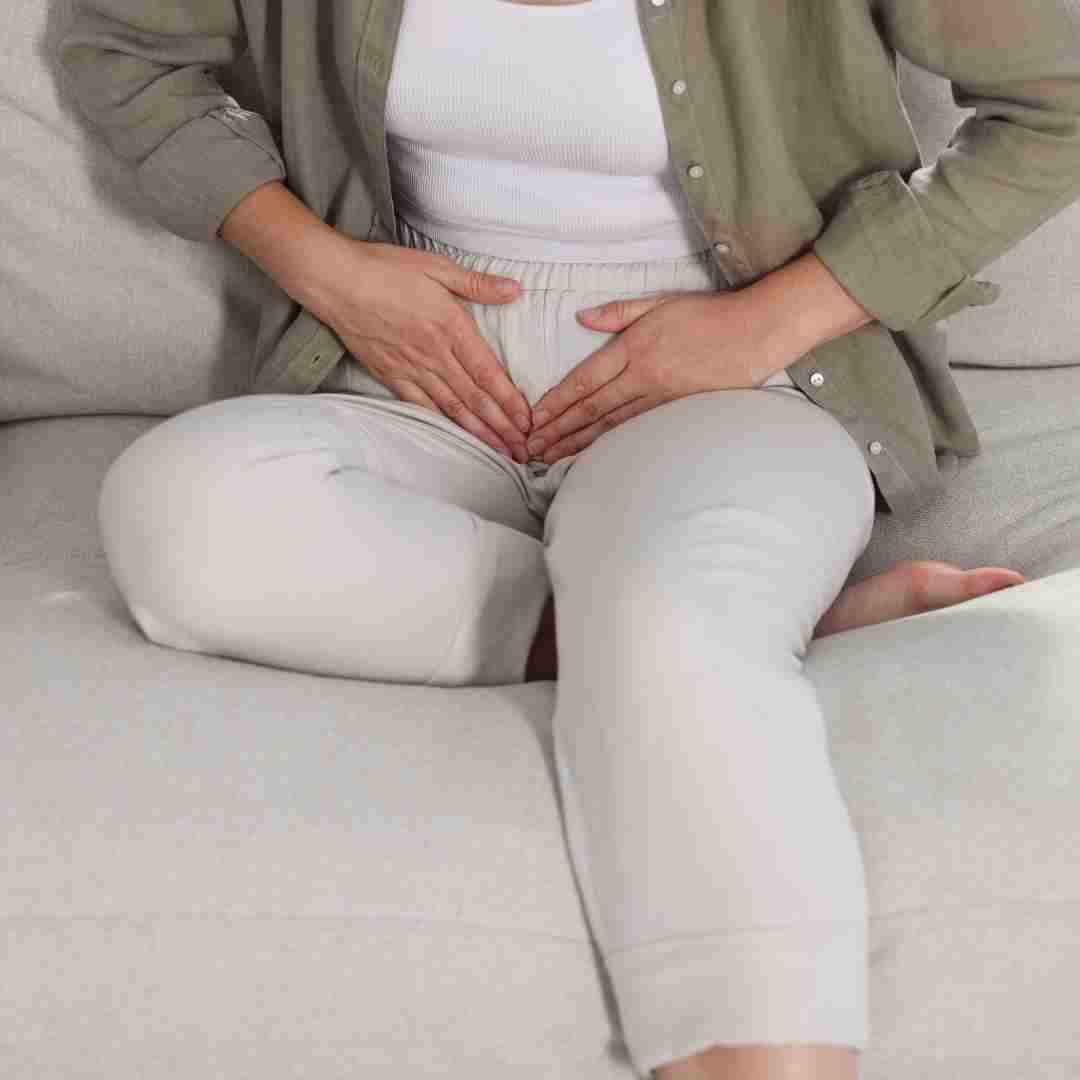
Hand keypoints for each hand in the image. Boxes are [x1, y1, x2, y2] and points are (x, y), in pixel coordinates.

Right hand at [307, 237, 532, 461]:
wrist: (335, 281)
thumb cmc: (385, 268)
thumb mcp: (437, 266)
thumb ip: (477, 283)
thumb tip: (514, 290)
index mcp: (450, 326)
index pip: (488, 372)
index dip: (510, 400)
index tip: (527, 420)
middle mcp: (434, 354)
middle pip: (475, 399)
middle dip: (503, 427)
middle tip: (524, 450)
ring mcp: (411, 368)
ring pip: (453, 409)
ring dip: (480, 433)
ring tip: (501, 452)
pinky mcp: (392, 376)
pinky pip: (423, 407)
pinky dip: (444, 425)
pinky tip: (460, 439)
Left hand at [524, 287, 801, 463]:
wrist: (757, 333)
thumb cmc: (709, 314)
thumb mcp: (659, 303)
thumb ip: (617, 313)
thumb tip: (580, 318)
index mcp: (635, 348)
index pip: (585, 379)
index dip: (557, 401)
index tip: (534, 417)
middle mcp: (644, 376)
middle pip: (591, 409)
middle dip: (557, 430)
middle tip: (530, 448)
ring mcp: (661, 398)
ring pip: (611, 426)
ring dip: (577, 443)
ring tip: (550, 457)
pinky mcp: (678, 412)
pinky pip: (636, 431)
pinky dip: (610, 445)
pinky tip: (591, 456)